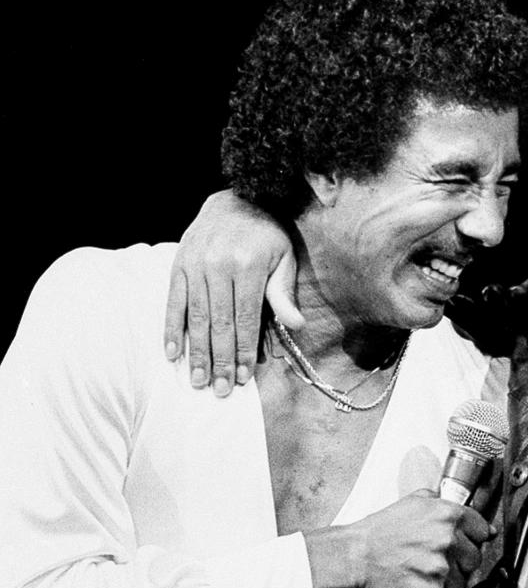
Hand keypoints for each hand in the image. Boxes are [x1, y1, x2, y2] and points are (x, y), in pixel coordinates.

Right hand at [163, 190, 303, 395]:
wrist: (237, 198)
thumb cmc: (267, 234)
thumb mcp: (284, 258)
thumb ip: (284, 292)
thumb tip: (296, 325)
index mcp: (247, 266)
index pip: (245, 319)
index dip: (244, 351)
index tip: (242, 378)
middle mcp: (217, 265)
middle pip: (219, 323)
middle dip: (220, 360)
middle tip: (219, 390)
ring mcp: (194, 264)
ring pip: (195, 317)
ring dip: (196, 352)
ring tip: (197, 380)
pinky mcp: (178, 264)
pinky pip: (173, 301)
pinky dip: (172, 329)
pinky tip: (172, 353)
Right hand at [307, 490, 495, 587]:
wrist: (354, 556)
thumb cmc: (380, 531)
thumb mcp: (413, 501)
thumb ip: (443, 504)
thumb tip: (474, 518)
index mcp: (447, 515)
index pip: (482, 531)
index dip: (472, 539)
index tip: (461, 545)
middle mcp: (447, 540)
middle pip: (474, 560)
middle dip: (459, 563)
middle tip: (434, 561)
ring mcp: (439, 569)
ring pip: (461, 583)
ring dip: (446, 583)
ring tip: (421, 574)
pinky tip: (416, 585)